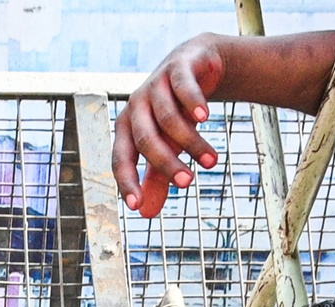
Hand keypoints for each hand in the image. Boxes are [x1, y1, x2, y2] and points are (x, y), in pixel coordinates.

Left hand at [114, 36, 226, 217]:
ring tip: (213, 162)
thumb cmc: (175, 111)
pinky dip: (193, 101)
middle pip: (146, 139)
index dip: (127, 181)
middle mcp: (137, 106)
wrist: (195, 65)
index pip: (121, 158)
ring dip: (191, 141)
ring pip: (169, 117)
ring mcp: (156, 84)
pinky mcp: (177, 67)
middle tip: (188, 183)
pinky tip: (205, 117)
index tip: (137, 206)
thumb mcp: (166, 145)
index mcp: (128, 127)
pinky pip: (182, 86)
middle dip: (166, 163)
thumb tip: (146, 214)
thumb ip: (156, 178)